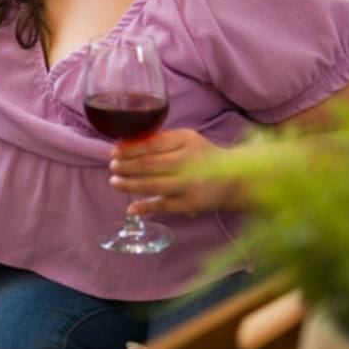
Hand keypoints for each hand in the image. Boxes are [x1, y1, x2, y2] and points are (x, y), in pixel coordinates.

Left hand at [108, 129, 240, 216]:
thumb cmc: (203, 156)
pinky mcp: (191, 204)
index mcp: (186, 141)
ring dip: (129, 184)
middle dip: (126, 166)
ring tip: (114, 182)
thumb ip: (161, 142)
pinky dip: (145, 207)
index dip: (130, 149)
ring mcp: (190, 184)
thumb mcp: (187, 140)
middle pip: (149, 164)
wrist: (235, 180)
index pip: (151, 144)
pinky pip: (163, 206)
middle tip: (112, 167)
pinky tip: (131, 207)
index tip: (114, 152)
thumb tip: (126, 147)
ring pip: (153, 185)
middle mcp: (189, 161)